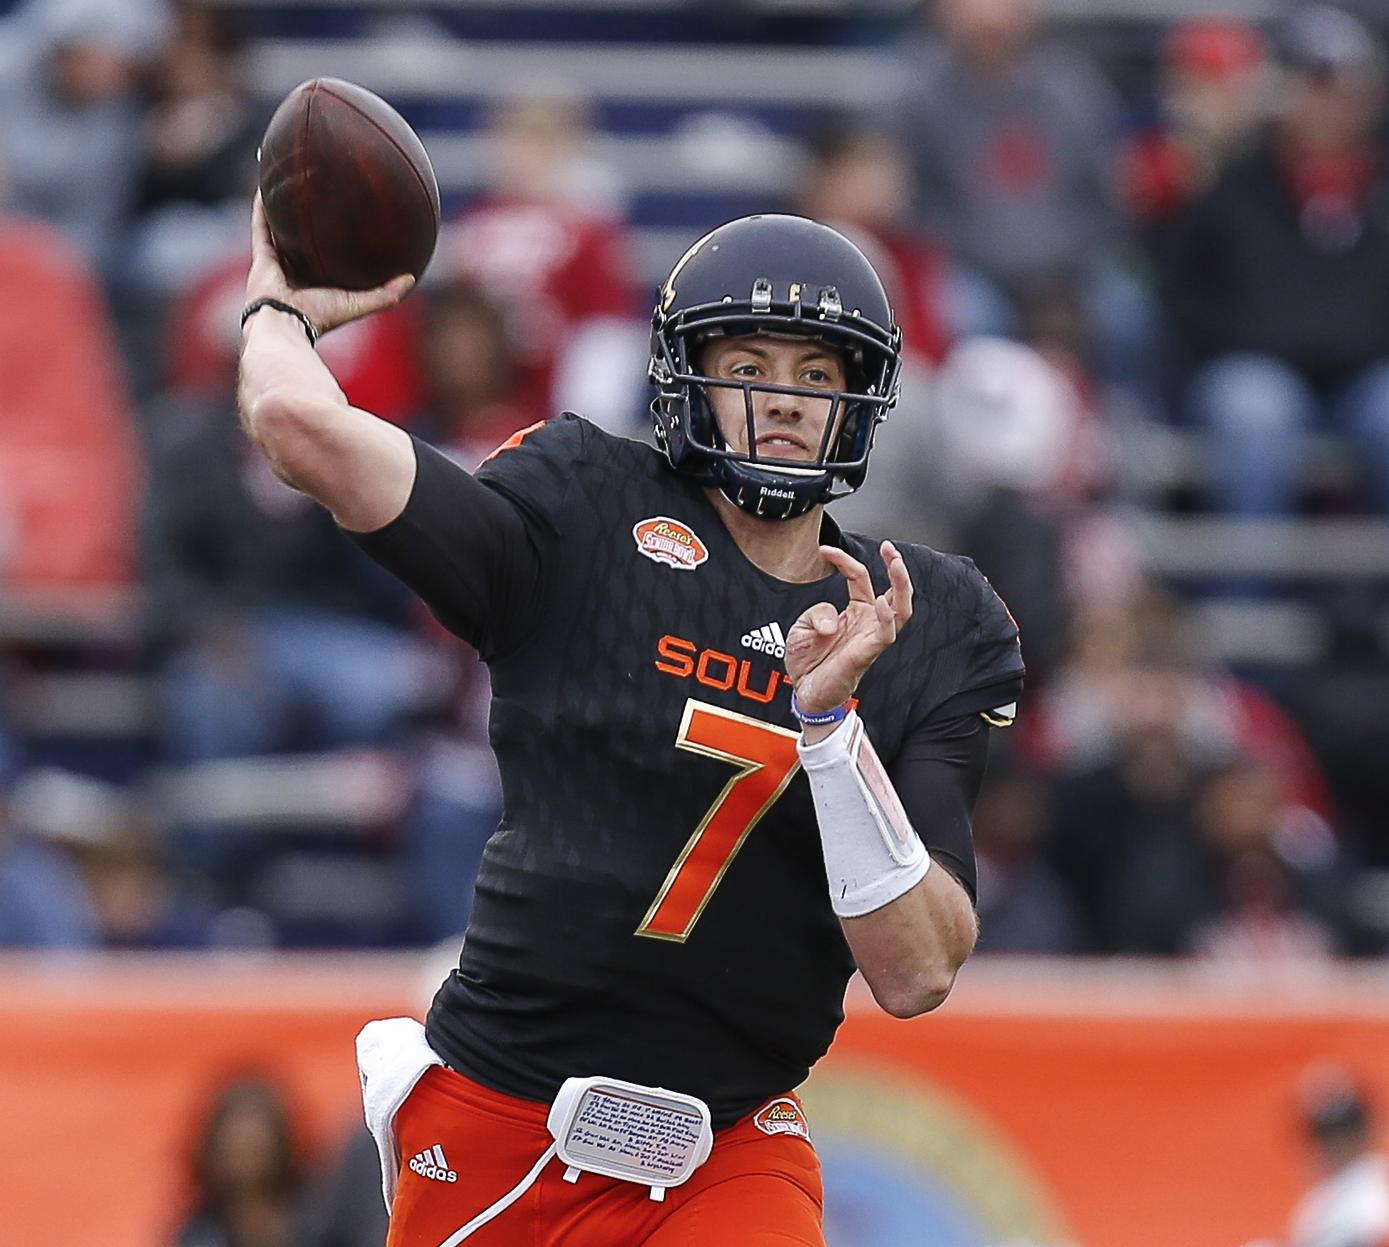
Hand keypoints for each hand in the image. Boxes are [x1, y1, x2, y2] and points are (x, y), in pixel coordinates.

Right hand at [244, 192, 414, 336]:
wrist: (286, 324)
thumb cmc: (321, 317)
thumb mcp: (360, 303)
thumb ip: (386, 294)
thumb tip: (411, 277)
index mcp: (316, 285)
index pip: (325, 261)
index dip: (333, 245)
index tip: (345, 225)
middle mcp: (295, 273)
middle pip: (302, 244)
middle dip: (307, 225)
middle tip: (318, 198)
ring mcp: (276, 264)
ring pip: (278, 231)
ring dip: (281, 211)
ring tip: (287, 185)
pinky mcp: (261, 256)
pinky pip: (260, 226)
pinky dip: (261, 207)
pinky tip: (266, 186)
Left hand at [784, 541, 913, 714]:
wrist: (805, 692)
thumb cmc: (808, 662)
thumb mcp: (803, 626)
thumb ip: (818, 612)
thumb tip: (834, 617)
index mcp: (856, 612)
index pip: (859, 577)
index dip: (844, 559)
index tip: (825, 549)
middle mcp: (868, 623)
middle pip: (895, 591)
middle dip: (897, 567)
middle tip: (890, 548)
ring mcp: (871, 638)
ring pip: (901, 610)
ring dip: (901, 586)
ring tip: (896, 565)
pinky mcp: (867, 653)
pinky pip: (886, 634)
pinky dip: (886, 617)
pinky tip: (879, 602)